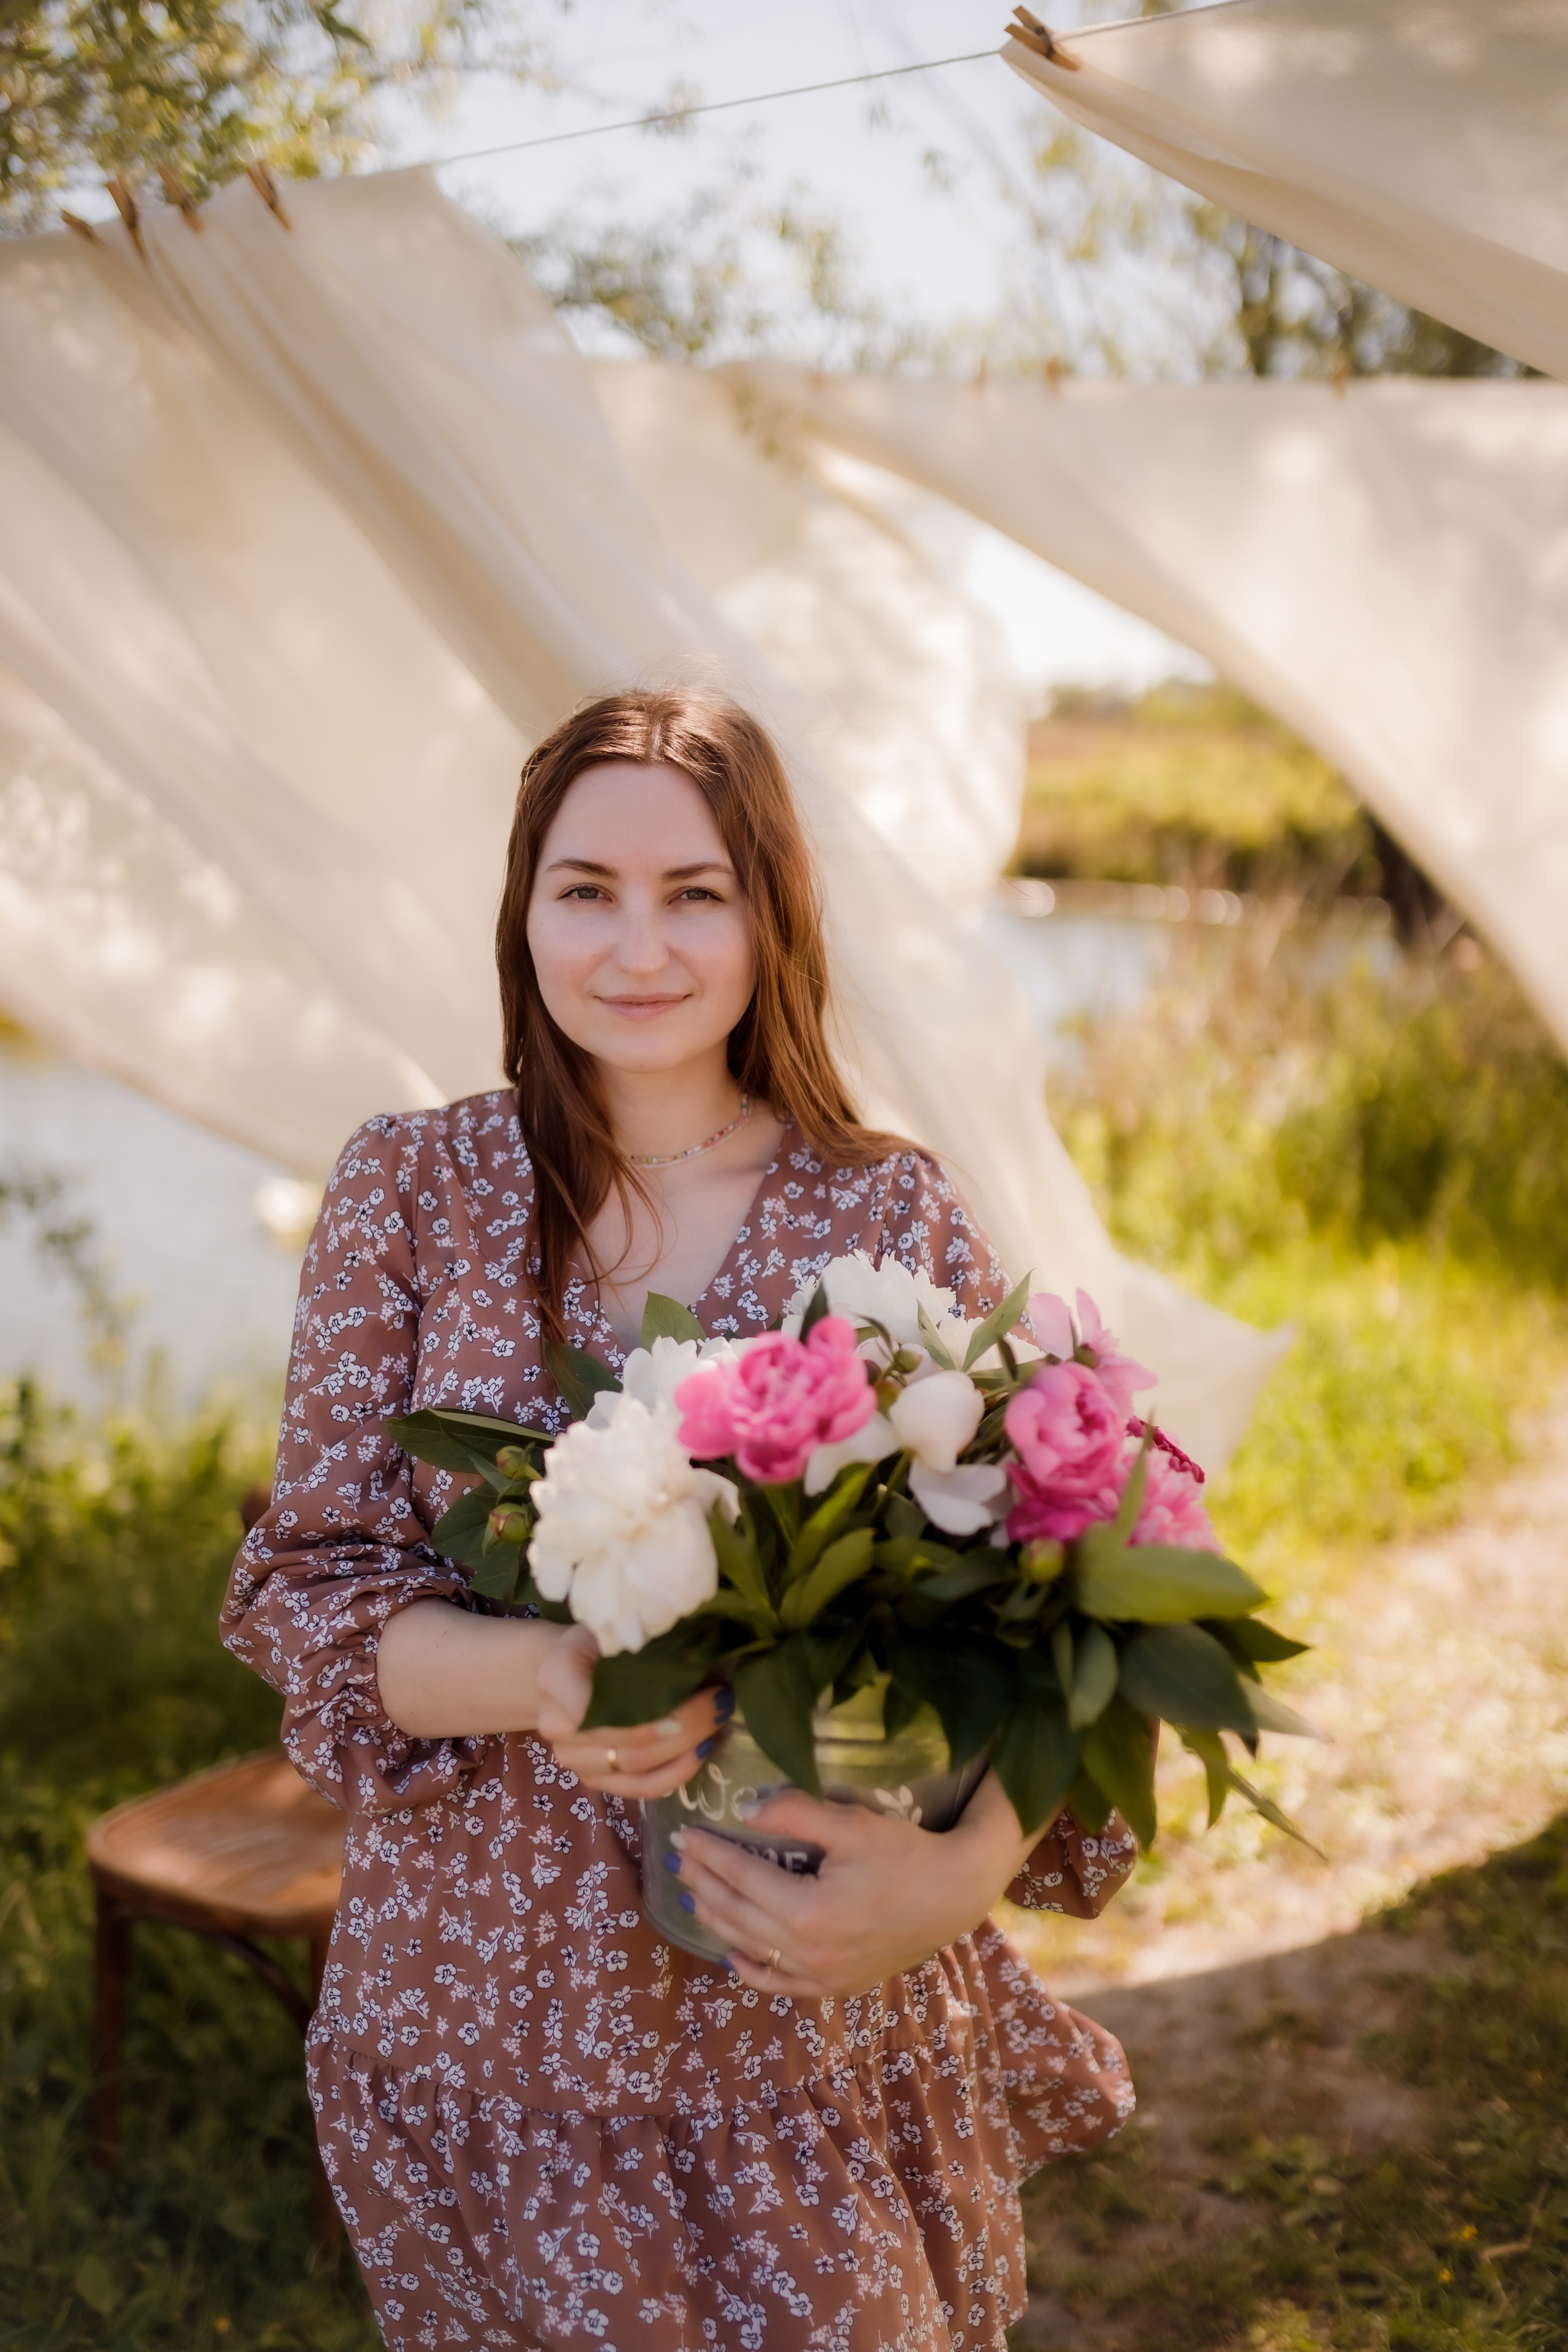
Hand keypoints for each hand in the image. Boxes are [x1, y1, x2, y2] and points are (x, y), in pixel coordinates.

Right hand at [535, 1623, 732, 1799]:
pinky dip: (675, 1774)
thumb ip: (646, 1640)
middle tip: (723, 1703)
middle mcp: (555, 1727)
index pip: (610, 1704)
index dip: (663, 1707)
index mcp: (555, 1678)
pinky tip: (701, 1752)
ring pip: (637, 1768)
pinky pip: (639, 1789)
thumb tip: (707, 1652)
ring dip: (686, 1749)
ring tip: (718, 1724)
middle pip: (630, 1740)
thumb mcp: (614, 1626)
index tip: (708, 1689)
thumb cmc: (596, 1643)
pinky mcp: (594, 1781)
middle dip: (687, 1725)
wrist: (566, 1671)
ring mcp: (573, 1761)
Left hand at [669, 1769, 1040, 1997]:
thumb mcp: (852, 1824)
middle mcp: (809, 1952)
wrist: (956, 1894)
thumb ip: (796, 1814)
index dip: (709, 1854)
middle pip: (738, 1915)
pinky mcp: (837, 1984)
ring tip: (694, 1895)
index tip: (685, 1834)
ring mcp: (822, 1975)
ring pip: (752, 1949)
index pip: (741, 1877)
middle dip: (704, 1884)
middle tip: (680, 1859)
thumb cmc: (906, 1853)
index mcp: (809, 1912)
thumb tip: (745, 1811)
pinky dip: (753, 1971)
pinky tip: (734, 1957)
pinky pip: (782, 1985)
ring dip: (717, 1921)